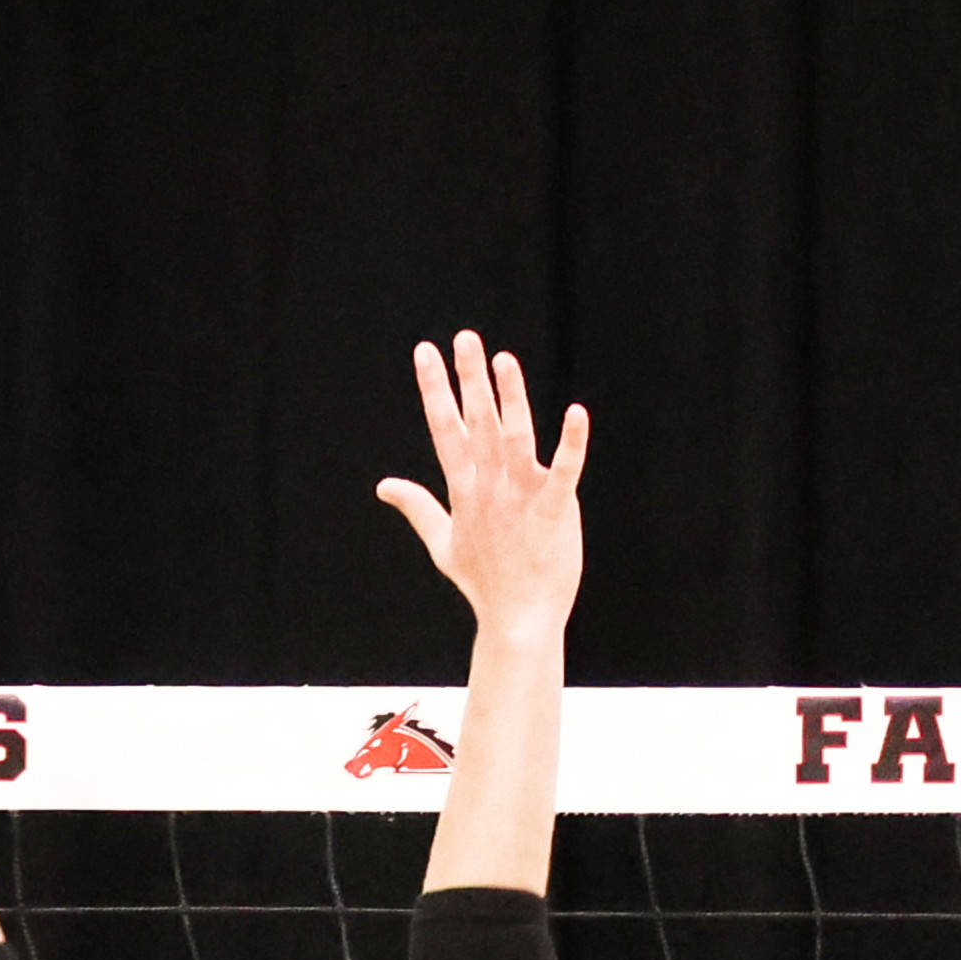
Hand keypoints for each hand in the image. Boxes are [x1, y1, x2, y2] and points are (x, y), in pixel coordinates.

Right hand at [376, 332, 588, 640]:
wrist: (519, 621)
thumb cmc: (484, 584)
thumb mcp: (442, 544)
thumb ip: (416, 507)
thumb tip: (383, 486)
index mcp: (464, 490)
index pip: (445, 430)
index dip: (435, 389)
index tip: (425, 352)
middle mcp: (490, 488)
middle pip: (478, 424)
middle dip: (470, 380)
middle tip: (466, 338)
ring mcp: (522, 498)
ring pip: (516, 439)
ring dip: (511, 399)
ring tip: (504, 360)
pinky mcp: (554, 512)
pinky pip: (565, 473)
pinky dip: (571, 444)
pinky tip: (577, 413)